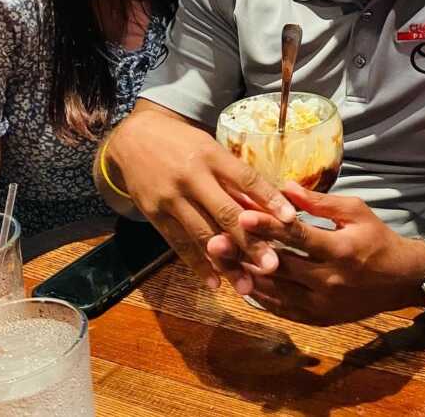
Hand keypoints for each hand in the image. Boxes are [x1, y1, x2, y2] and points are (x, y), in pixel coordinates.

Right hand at [105, 104, 295, 291]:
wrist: (134, 138)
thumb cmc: (184, 144)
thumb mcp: (210, 149)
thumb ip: (234, 177)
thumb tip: (267, 205)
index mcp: (212, 155)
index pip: (246, 179)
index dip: (269, 199)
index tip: (290, 219)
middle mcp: (192, 177)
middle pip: (226, 212)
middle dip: (250, 241)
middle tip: (273, 265)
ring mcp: (171, 198)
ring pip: (203, 235)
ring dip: (227, 263)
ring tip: (247, 286)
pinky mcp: (154, 215)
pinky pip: (179, 244)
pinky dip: (197, 265)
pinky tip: (215, 282)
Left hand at [208, 182, 424, 325]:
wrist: (401, 280)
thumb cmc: (378, 238)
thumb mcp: (356, 211)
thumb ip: (320, 202)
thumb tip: (285, 187)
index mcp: (341, 250)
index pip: (297, 236)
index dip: (268, 225)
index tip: (242, 214)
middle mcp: (329, 281)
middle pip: (278, 266)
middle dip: (244, 252)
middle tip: (213, 239)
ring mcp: (322, 304)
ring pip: (275, 291)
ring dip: (244, 275)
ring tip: (218, 261)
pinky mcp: (318, 320)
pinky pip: (282, 309)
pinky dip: (260, 296)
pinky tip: (240, 281)